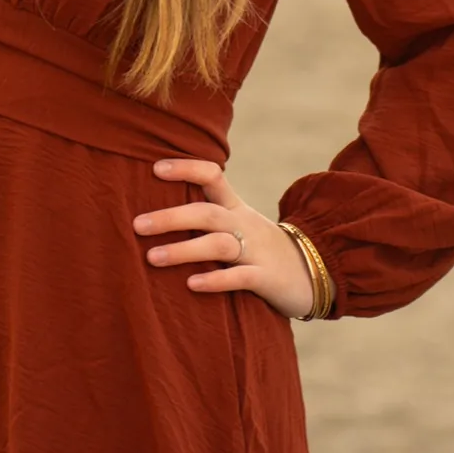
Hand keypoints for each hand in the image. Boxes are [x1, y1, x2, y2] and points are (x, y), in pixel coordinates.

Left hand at [133, 158, 314, 319]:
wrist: (317, 272)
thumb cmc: (262, 248)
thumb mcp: (239, 225)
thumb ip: (207, 218)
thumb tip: (157, 212)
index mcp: (236, 208)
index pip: (212, 176)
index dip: (185, 168)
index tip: (154, 168)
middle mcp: (244, 224)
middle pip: (206, 212)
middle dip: (170, 217)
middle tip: (137, 225)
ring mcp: (256, 251)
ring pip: (219, 245)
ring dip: (184, 250)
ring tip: (152, 258)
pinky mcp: (266, 279)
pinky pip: (240, 277)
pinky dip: (216, 280)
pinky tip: (191, 284)